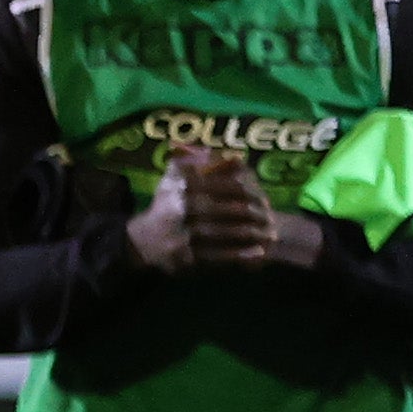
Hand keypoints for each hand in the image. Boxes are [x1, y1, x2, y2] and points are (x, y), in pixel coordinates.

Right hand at [130, 146, 274, 272]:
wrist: (143, 241)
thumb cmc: (167, 206)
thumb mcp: (175, 180)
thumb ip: (200, 163)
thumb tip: (234, 155)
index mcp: (181, 188)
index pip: (220, 186)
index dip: (244, 192)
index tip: (261, 197)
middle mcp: (182, 210)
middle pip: (224, 210)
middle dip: (248, 214)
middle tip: (268, 217)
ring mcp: (183, 235)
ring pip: (223, 233)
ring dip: (247, 234)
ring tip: (268, 234)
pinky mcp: (186, 257)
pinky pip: (218, 255)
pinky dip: (239, 255)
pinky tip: (256, 253)